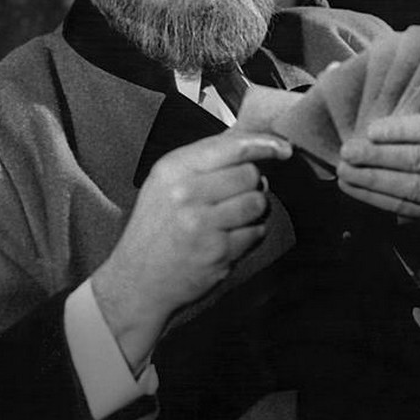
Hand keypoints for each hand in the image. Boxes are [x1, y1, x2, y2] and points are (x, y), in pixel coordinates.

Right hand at [92, 131, 291, 369]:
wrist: (137, 281)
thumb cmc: (155, 229)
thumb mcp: (166, 183)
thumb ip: (205, 159)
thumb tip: (250, 137)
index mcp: (173, 169)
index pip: (233, 147)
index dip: (265, 144)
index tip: (282, 148)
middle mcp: (187, 193)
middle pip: (250, 174)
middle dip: (252, 184)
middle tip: (234, 196)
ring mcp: (203, 224)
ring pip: (258, 202)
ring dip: (254, 209)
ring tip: (233, 217)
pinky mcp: (218, 252)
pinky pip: (256, 232)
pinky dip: (250, 234)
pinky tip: (228, 238)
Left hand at [337, 112, 419, 228]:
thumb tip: (372, 105)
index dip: (400, 131)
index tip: (370, 130)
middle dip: (379, 157)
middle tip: (348, 152)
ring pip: (411, 188)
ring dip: (372, 180)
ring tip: (345, 171)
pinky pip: (406, 208)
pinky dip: (376, 198)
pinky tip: (355, 188)